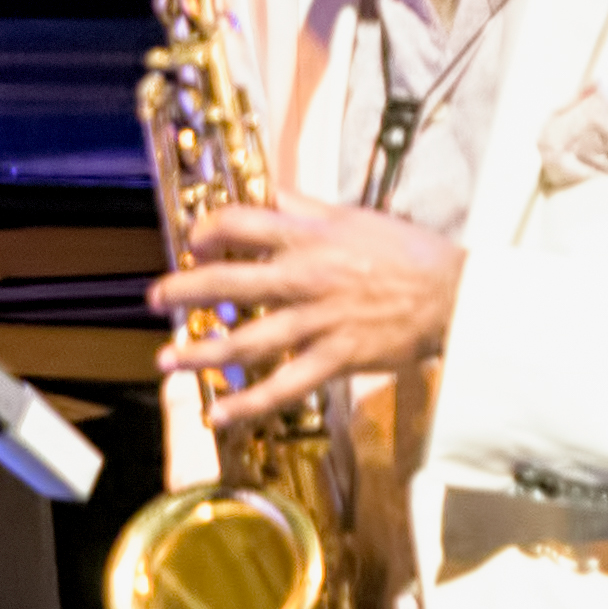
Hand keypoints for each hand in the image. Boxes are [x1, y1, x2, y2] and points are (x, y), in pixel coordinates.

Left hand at [147, 194, 465, 427]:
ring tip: (167, 360)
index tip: (193, 243)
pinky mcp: (335, 358)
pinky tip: (218, 413)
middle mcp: (306, 277)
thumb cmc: (407, 254)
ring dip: (200, 351)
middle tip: (154, 299)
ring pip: (247, 339)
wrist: (453, 296)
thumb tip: (270, 194)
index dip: (208, 230)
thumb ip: (307, 209)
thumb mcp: (355, 217)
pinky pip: (284, 385)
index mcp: (310, 237)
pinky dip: (248, 403)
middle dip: (184, 290)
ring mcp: (318, 320)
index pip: (242, 222)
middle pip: (229, 282)